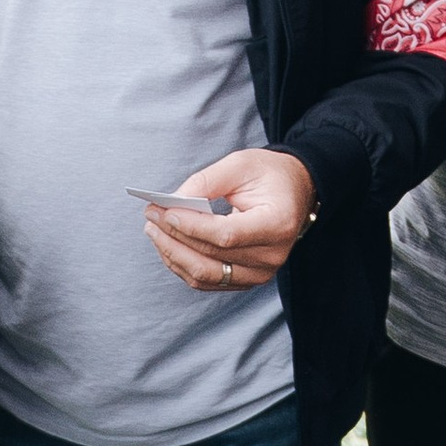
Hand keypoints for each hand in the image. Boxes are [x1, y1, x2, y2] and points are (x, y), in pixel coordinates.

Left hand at [143, 148, 314, 291]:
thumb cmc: (268, 175)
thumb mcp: (241, 164)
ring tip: (153, 229)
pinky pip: (207, 281)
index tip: (165, 211)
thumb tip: (172, 201)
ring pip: (204, 275)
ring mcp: (260, 273)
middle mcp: (271, 256)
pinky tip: (168, 244)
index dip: (192, 226)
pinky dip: (182, 264)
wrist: (294, 193)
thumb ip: (206, 181)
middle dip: (174, 236)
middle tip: (151, 215)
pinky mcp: (246, 280)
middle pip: (211, 257)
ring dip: (172, 253)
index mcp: (277, 224)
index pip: (227, 235)